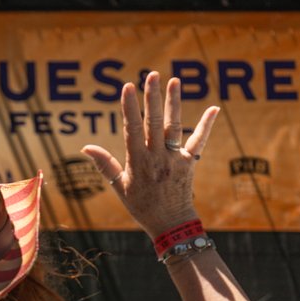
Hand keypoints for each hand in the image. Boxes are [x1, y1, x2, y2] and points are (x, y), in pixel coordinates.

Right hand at [81, 72, 218, 237]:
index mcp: (137, 162)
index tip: (126, 87)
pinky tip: (213, 109)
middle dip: (152, 98)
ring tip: (174, 81)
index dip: (129, 108)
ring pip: (174, 127)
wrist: (171, 225)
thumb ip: (105, 165)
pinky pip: (198, 142)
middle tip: (152, 75)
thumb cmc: (142, 206)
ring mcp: (175, 160)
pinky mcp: (189, 163)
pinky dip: (206, 126)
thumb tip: (86, 147)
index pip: (132, 130)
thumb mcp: (119, 187)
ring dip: (174, 103)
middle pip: (154, 123)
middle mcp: (157, 158)